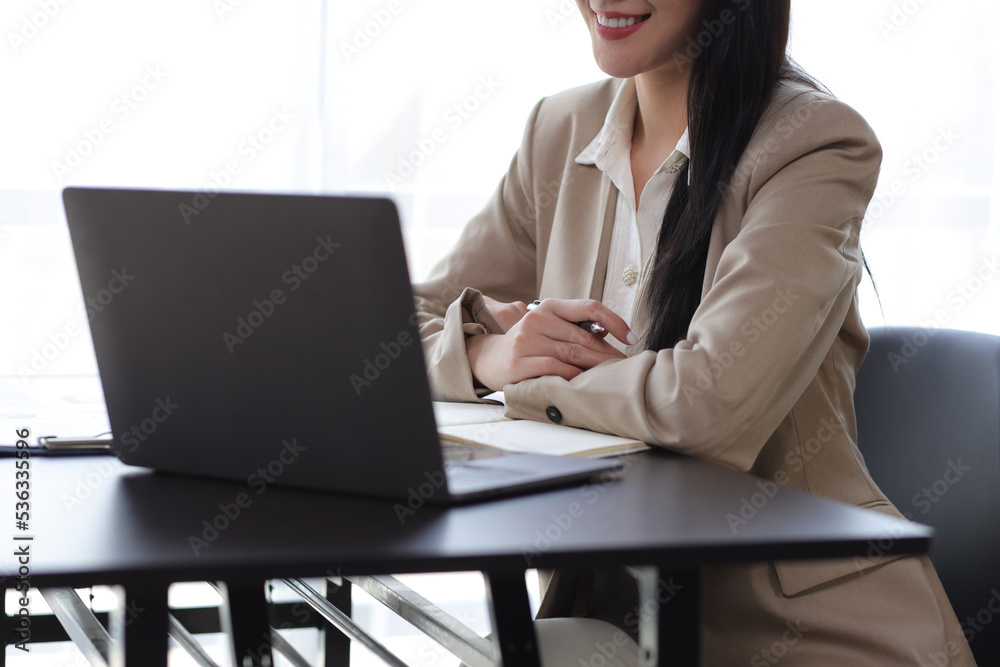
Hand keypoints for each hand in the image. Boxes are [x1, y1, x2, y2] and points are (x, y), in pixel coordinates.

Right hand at [466, 298, 636, 390]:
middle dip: (608, 354)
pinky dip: (574, 377)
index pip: (589, 307)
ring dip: (596, 367)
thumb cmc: (527, 344)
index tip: (630, 337)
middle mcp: (537, 319)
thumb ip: (574, 328)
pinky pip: (556, 369)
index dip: (614, 321)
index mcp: (549, 307)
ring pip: (573, 354)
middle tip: (624, 366)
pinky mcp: (519, 363)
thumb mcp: (548, 328)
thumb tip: (610, 335)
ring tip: (610, 376)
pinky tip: (584, 383)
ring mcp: (526, 341)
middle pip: (584, 337)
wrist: (488, 358)